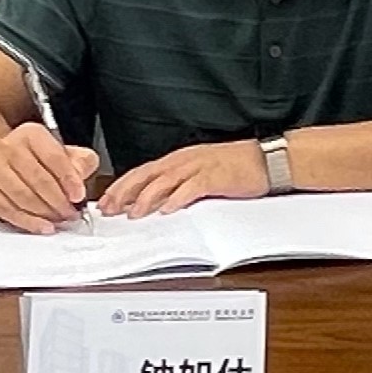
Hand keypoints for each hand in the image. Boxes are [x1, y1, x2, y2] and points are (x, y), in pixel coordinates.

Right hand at [0, 123, 99, 233]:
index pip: (54, 157)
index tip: (78, 195)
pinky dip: (29, 222)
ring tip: (59, 220)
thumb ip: (78, 160)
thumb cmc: (31, 158)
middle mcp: (9, 148)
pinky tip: (42, 226)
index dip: (69, 179)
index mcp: (31, 134)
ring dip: (45, 213)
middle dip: (58, 201)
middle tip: (71, 213)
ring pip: (23, 197)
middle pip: (38, 180)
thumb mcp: (58, 150)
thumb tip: (80, 176)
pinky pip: (9, 210)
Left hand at [101, 138, 270, 217]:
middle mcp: (186, 160)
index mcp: (180, 159)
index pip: (144, 171)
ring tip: (133, 213)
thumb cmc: (235, 167)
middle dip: (126, 192)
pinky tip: (167, 209)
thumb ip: (178, 183)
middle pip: (148, 174)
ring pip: (165, 181)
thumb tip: (155, 201)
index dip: (123, 186)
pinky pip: (192, 187)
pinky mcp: (215, 176)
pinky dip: (177, 198)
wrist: (265, 159)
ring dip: (147, 197)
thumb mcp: (201, 171)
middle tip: (110, 208)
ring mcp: (200, 167)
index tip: (106, 201)